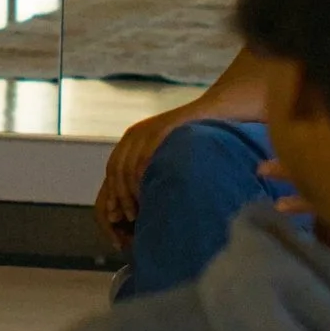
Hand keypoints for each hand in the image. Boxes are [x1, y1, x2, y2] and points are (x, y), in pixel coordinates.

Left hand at [95, 106, 191, 251]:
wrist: (217, 112)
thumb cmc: (196, 139)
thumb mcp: (167, 153)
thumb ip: (152, 170)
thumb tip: (139, 199)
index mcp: (132, 138)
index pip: (113, 169)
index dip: (113, 193)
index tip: (114, 215)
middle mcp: (135, 133)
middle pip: (117, 170)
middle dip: (119, 197)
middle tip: (127, 219)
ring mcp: (147, 130)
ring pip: (128, 168)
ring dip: (129, 194)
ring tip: (137, 214)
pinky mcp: (161, 131)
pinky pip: (145, 160)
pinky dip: (143, 181)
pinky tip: (149, 197)